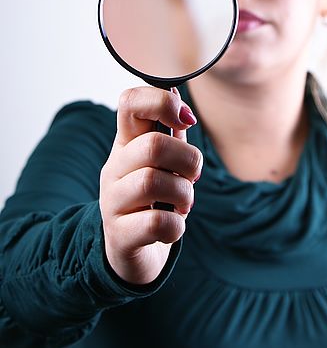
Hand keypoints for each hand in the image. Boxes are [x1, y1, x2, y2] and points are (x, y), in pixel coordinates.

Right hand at [99, 86, 201, 284]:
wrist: (132, 251)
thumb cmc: (153, 199)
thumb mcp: (164, 162)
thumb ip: (171, 133)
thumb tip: (177, 96)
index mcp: (127, 142)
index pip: (129, 103)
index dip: (160, 102)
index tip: (185, 119)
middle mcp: (115, 167)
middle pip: (152, 145)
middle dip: (188, 160)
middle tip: (192, 176)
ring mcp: (112, 201)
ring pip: (152, 182)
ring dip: (183, 194)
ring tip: (183, 204)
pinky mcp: (119, 235)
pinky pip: (156, 223)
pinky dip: (176, 226)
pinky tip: (172, 225)